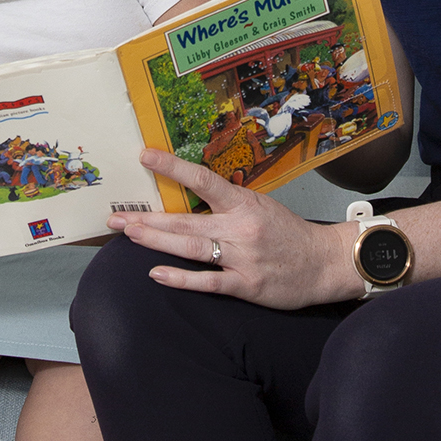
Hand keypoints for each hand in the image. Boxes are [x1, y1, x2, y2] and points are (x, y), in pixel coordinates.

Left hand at [106, 149, 359, 310]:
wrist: (323, 263)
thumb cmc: (289, 233)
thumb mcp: (261, 206)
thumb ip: (228, 203)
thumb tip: (190, 194)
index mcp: (244, 203)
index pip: (202, 180)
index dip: (171, 168)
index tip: (145, 156)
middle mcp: (239, 228)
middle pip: (185, 221)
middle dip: (147, 218)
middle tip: (116, 217)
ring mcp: (241, 257)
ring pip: (190, 248)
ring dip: (156, 242)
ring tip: (129, 234)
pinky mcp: (244, 284)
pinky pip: (206, 281)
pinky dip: (180, 278)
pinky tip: (156, 273)